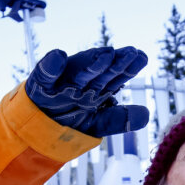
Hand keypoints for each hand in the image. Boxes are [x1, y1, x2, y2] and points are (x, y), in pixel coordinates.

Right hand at [25, 46, 149, 136]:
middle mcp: (81, 81)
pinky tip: (59, 56)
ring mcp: (61, 81)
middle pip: (100, 70)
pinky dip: (50, 65)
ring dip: (91, 61)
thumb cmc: (69, 122)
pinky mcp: (40, 85)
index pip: (115, 76)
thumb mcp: (97, 124)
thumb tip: (146, 114)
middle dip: (115, 61)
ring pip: (78, 70)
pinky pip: (45, 74)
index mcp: (96, 88)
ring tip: (106, 54)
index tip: (142, 57)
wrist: (37, 131)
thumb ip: (120, 120)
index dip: (128, 67)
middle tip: (131, 52)